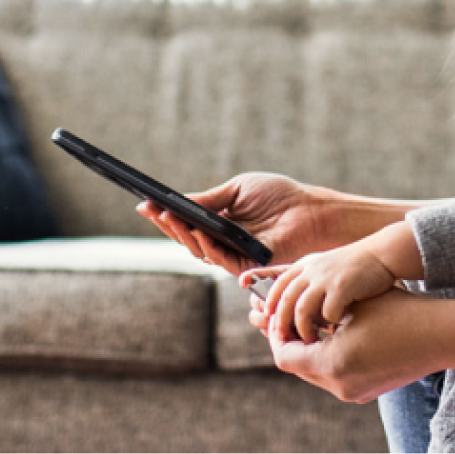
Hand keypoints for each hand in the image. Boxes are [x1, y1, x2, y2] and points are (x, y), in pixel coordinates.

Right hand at [137, 173, 338, 275]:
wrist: (309, 210)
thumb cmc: (278, 197)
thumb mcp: (238, 190)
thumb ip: (210, 198)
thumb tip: (178, 201)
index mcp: (218, 223)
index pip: (185, 222)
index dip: (165, 216)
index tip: (145, 204)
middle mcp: (221, 241)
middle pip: (186, 238)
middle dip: (168, 225)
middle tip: (153, 210)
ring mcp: (232, 254)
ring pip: (199, 250)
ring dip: (183, 234)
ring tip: (170, 217)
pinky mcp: (246, 265)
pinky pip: (221, 259)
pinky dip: (208, 245)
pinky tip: (200, 231)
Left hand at [258, 287, 454, 403]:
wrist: (442, 335)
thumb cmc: (400, 311)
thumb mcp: (355, 307)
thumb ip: (319, 314)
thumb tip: (290, 312)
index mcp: (332, 363)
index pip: (284, 355)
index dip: (275, 335)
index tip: (276, 318)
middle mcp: (339, 384)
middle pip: (297, 367)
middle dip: (292, 344)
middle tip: (292, 322)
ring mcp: (353, 392)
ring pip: (315, 373)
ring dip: (310, 352)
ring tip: (316, 328)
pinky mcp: (366, 391)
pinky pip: (334, 377)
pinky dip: (328, 359)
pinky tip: (339, 338)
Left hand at [259, 240, 399, 343]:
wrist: (383, 254)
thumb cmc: (358, 267)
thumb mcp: (327, 268)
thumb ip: (311, 282)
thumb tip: (296, 308)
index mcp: (306, 265)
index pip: (278, 285)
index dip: (271, 303)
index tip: (268, 319)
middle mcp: (312, 270)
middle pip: (285, 300)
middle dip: (282, 323)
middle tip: (284, 340)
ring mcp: (326, 278)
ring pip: (302, 310)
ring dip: (303, 329)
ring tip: (310, 342)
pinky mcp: (342, 286)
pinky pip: (328, 312)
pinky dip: (329, 323)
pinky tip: (338, 328)